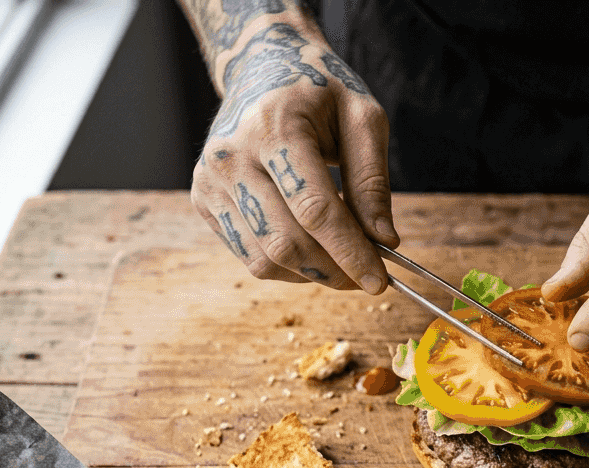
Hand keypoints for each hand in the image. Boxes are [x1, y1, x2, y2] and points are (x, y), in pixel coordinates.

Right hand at [190, 18, 395, 292]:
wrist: (261, 65)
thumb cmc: (319, 90)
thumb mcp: (362, 118)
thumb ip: (372, 181)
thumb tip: (384, 242)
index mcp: (274, 128)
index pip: (314, 209)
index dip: (350, 252)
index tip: (379, 281)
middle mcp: (232, 155)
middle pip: (286, 241)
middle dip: (333, 271)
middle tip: (366, 277)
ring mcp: (211, 179)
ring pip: (264, 257)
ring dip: (310, 274)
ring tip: (341, 263)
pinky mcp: (204, 198)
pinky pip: (248, 254)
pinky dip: (286, 266)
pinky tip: (311, 250)